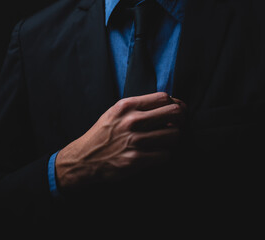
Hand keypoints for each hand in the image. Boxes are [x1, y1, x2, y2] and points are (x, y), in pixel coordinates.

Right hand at [55, 92, 186, 192]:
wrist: (84, 159)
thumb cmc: (103, 134)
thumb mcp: (116, 112)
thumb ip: (139, 107)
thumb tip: (170, 105)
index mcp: (127, 106)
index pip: (164, 97)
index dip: (175, 104)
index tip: (176, 112)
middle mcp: (132, 121)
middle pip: (174, 113)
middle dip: (180, 120)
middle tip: (177, 126)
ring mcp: (135, 141)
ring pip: (174, 135)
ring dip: (173, 140)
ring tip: (164, 142)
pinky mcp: (136, 160)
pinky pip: (165, 155)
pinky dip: (164, 155)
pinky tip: (156, 154)